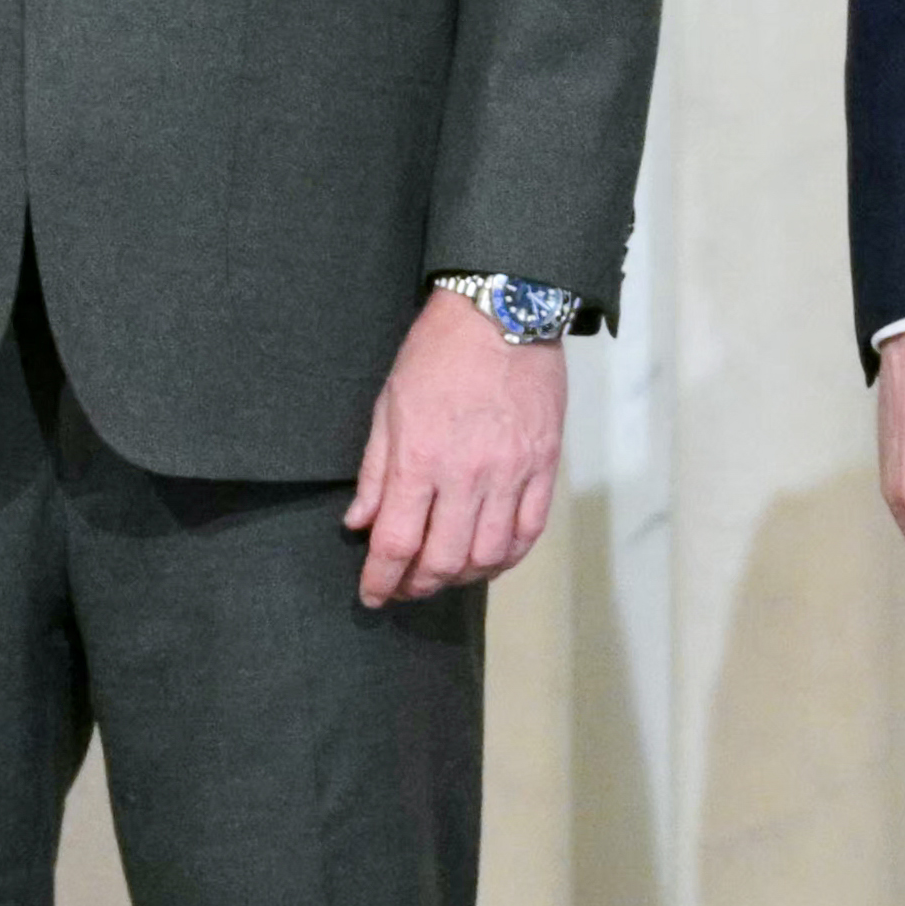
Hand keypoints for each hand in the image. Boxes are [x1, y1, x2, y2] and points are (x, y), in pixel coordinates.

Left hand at [351, 295, 572, 611]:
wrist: (503, 311)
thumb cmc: (438, 353)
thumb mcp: (388, 407)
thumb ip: (375, 472)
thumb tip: (360, 523)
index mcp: (420, 458)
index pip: (397, 543)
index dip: (381, 580)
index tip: (372, 594)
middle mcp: (467, 474)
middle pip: (443, 561)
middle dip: (418, 585)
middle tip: (404, 587)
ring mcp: (512, 472)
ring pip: (490, 555)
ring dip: (463, 576)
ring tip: (445, 573)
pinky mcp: (544, 465)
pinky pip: (530, 531)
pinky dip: (508, 556)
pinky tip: (490, 557)